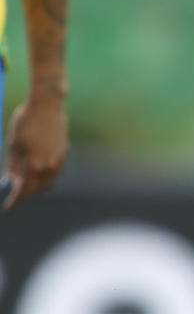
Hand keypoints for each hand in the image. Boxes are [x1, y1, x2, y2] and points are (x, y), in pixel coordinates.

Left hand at [5, 93, 67, 209]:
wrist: (48, 105)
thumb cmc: (26, 122)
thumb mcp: (14, 145)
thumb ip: (14, 166)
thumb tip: (12, 181)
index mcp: (34, 166)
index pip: (24, 192)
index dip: (15, 201)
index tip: (8, 207)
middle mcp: (50, 167)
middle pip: (38, 190)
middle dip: (26, 195)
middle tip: (15, 196)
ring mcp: (59, 160)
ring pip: (49, 182)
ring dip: (37, 186)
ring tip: (25, 185)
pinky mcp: (64, 153)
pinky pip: (55, 172)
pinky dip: (45, 176)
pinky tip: (38, 171)